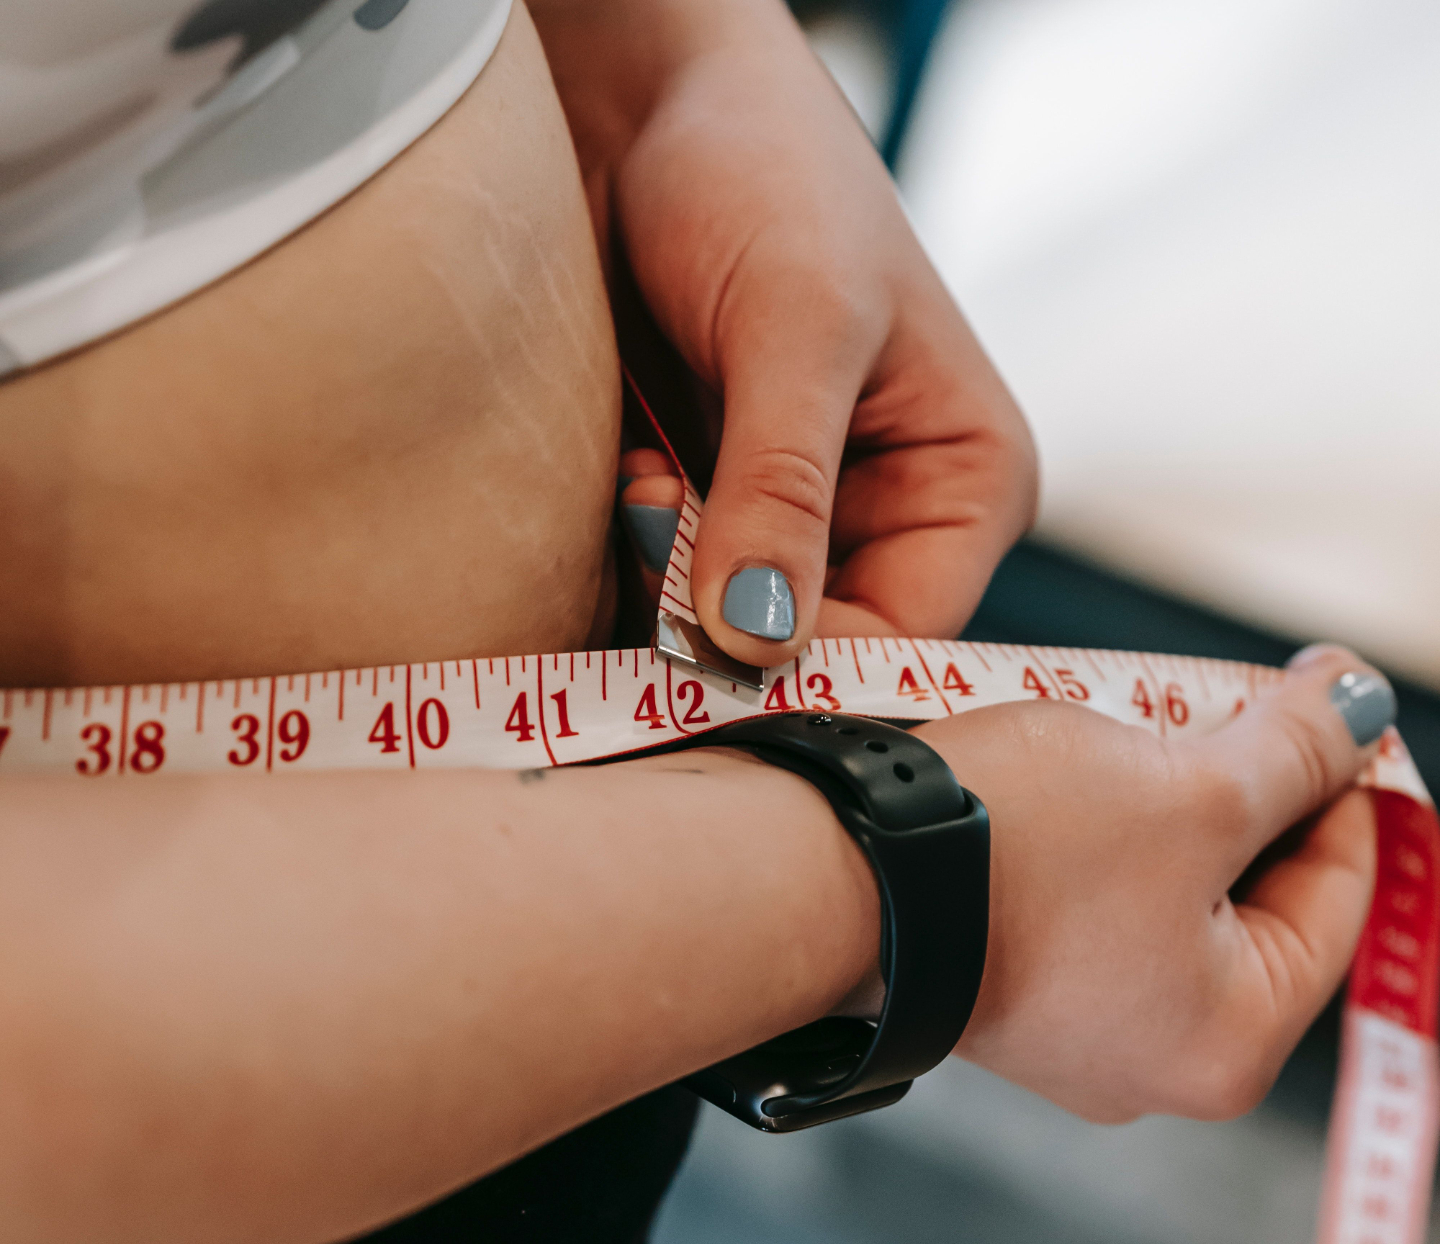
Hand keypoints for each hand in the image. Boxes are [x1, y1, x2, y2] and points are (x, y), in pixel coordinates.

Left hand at [533, 0, 1035, 663]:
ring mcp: (790, 513)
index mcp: (962, 481)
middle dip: (728, 621)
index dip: (814, 666)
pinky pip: (669, 583)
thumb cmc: (766, 171)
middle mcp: (884, 513)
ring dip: (671, 584)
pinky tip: (629, 473)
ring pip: (731, 625)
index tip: (714, 657)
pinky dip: (637, 555)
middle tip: (659, 545)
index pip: (905, 636)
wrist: (646, 98)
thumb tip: (758, 636)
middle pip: (813, 644)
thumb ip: (783, 487)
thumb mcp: (797, 326)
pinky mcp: (709, 498)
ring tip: (648, 478)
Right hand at [916, 646, 1389, 1122]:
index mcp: (1228, 1042)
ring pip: (1159, 892)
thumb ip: (1294, 749)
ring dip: (1166, 803)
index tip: (1331, 710)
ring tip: (1144, 725)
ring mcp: (1067, 1026)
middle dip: (1245, 790)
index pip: (1336, 899)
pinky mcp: (1001, 981)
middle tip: (1231, 703)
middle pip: (1244, 898)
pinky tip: (1074, 772)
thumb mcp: (1187, 787)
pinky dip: (1097, 834)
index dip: (1342, 787)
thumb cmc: (1009, 853)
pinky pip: (1085, 902)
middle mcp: (1151, 1058)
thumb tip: (1361, 706)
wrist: (827, 871)